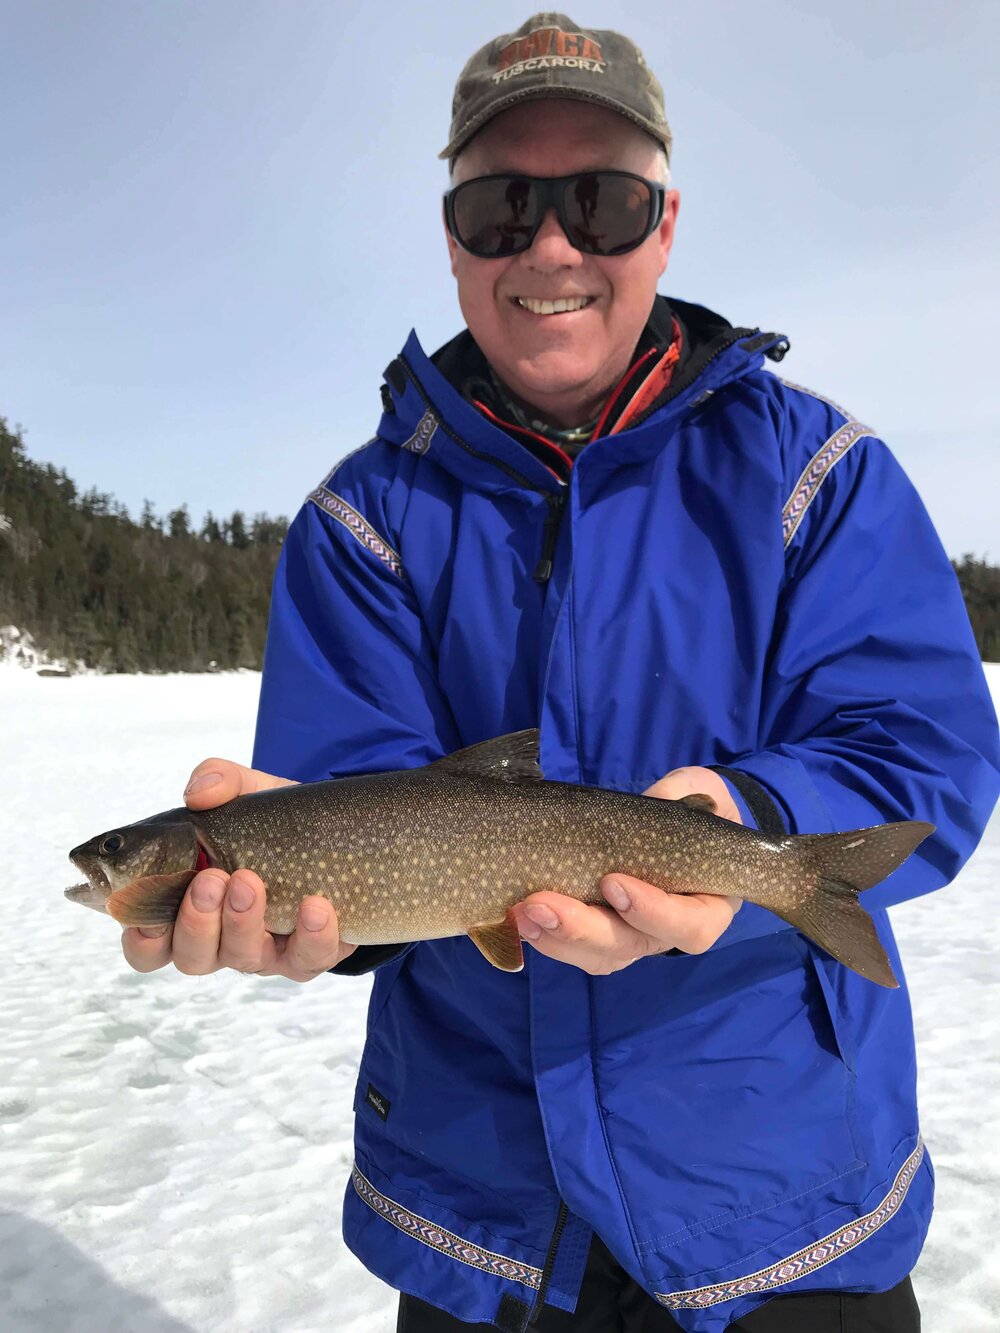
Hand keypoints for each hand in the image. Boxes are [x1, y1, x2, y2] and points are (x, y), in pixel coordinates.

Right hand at [120, 757, 357, 980]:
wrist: (335, 827)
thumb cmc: (271, 820)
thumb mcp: (246, 790)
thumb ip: (217, 780)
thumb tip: (198, 794)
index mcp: (188, 908)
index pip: (149, 945)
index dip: (143, 938)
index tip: (149, 915)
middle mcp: (222, 938)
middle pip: (193, 957)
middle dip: (196, 922)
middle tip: (211, 879)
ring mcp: (265, 950)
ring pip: (243, 959)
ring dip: (243, 923)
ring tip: (252, 881)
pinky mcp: (310, 953)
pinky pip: (307, 959)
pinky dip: (311, 935)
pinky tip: (315, 905)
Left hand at [510, 766, 741, 975]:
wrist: (671, 820)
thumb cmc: (690, 810)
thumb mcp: (698, 794)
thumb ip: (685, 794)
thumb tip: (662, 797)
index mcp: (706, 907)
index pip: (688, 926)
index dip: (652, 912)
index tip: (613, 883)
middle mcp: (666, 932)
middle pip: (628, 946)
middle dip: (582, 929)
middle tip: (541, 904)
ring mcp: (629, 937)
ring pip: (594, 955)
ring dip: (553, 936)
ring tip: (519, 910)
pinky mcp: (596, 934)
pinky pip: (570, 947)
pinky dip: (542, 934)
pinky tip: (511, 915)